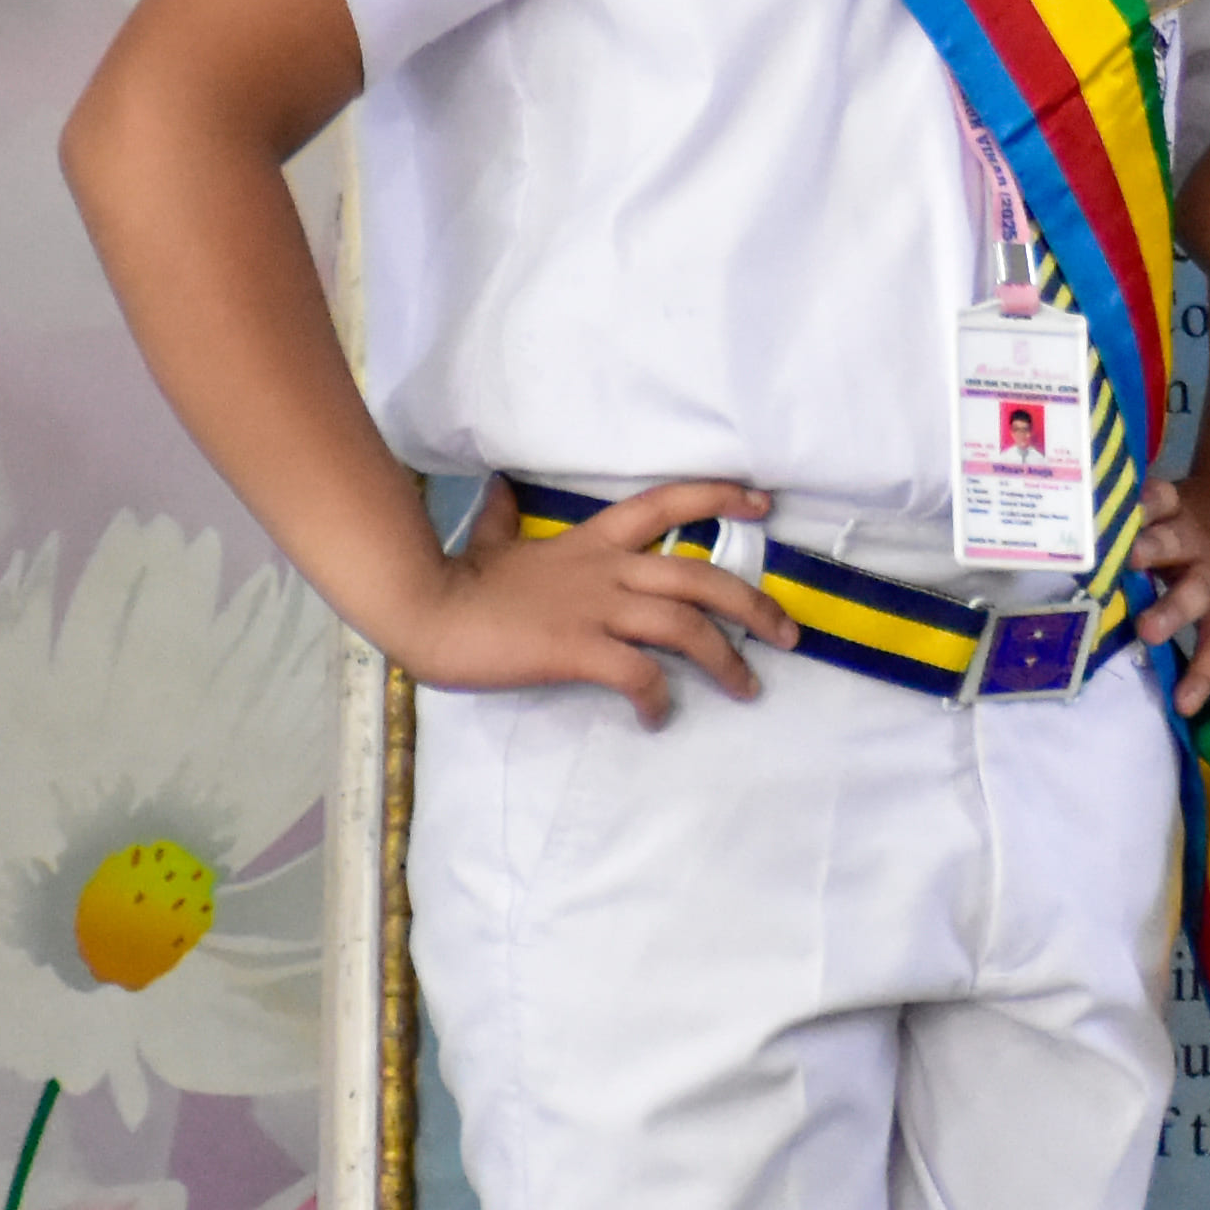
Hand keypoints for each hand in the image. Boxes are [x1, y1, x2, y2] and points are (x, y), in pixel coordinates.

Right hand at [393, 478, 799, 725]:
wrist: (422, 607)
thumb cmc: (458, 582)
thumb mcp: (493, 541)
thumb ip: (507, 519)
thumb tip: (502, 491)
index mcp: (592, 541)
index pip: (668, 503)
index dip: (719, 497)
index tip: (763, 505)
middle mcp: (606, 570)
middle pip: (700, 575)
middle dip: (755, 605)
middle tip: (787, 635)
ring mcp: (595, 609)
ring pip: (685, 626)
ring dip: (726, 659)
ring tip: (747, 687)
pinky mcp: (576, 649)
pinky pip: (639, 675)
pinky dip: (660, 699)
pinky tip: (660, 718)